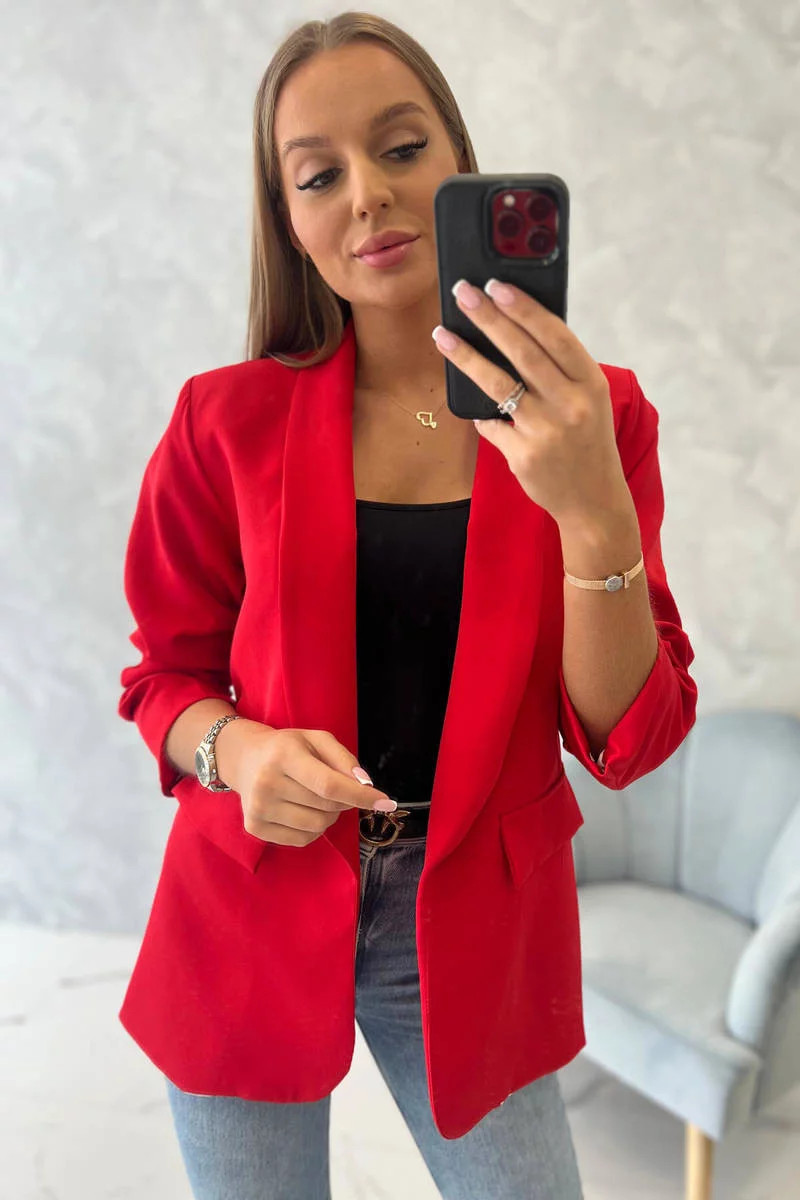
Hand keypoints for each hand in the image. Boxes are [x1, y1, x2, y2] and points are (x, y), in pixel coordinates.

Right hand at [219, 723, 396, 847]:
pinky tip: (302, 810)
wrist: (245, 759)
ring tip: (317, 799)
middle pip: (326, 807)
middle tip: (335, 789)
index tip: (385, 802)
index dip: (360, 796)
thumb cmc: (288, 748)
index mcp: (284, 756)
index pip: (329, 784)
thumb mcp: (317, 739)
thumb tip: (365, 785)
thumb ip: (345, 759)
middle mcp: (267, 783)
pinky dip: (313, 829)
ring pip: (317, 826)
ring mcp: (258, 808)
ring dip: (329, 816)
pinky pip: (302, 840)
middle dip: (343, 801)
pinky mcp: (254, 827)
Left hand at [433, 279, 633, 528]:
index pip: (556, 336)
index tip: (497, 285)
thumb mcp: (590, 400)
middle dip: (489, 319)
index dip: (525, 308)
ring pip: (498, 384)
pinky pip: (490, 423)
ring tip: (442, 334)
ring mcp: (547, 431)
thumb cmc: (587, 441)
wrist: (593, 500)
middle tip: (463, 293)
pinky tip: (469, 401)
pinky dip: (478, 412)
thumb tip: (515, 327)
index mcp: (592, 383)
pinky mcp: (524, 455)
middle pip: (523, 352)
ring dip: (466, 356)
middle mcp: (572, 405)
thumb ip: (562, 369)